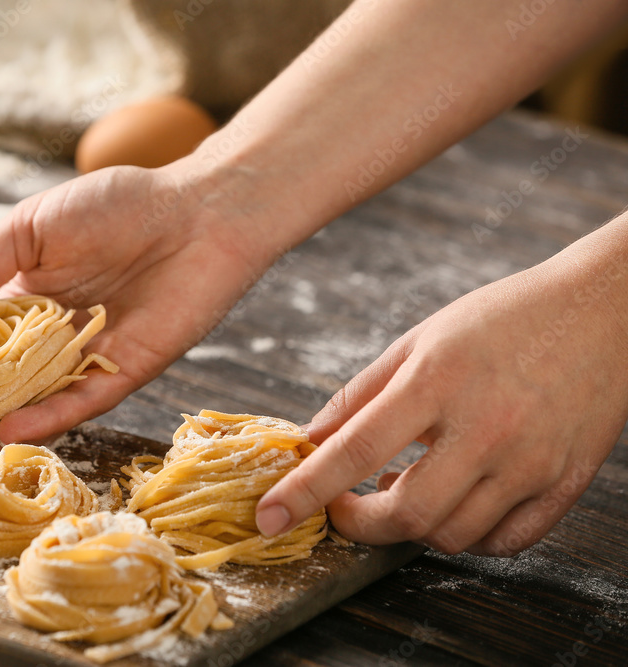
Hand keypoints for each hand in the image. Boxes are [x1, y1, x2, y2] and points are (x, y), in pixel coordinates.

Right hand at [0, 164, 279, 463]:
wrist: (199, 211)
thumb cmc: (117, 206)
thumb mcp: (32, 228)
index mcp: (14, 305)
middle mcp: (42, 342)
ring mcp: (80, 362)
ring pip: (25, 408)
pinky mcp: (122, 374)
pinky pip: (79, 403)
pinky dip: (46, 418)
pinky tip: (9, 431)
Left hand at [256, 233, 627, 555]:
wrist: (604, 310)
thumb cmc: (502, 319)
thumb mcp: (420, 340)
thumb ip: (361, 393)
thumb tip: (310, 439)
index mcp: (438, 380)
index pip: (355, 450)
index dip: (305, 491)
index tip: (269, 516)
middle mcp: (486, 426)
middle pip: (406, 513)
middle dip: (358, 525)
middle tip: (343, 509)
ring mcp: (532, 460)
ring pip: (453, 536)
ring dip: (412, 528)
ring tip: (401, 493)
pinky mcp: (566, 483)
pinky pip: (507, 541)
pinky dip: (468, 537)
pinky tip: (454, 505)